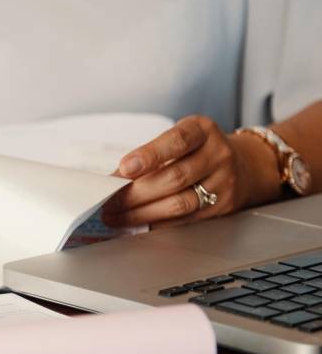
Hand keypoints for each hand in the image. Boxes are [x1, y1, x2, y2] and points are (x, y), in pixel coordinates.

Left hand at [102, 115, 277, 228]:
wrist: (245, 165)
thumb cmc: (198, 150)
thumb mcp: (178, 139)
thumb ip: (149, 155)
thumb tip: (113, 180)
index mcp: (202, 130)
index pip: (177, 141)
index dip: (150, 154)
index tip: (125, 167)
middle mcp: (217, 154)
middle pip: (174, 177)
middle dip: (136, 193)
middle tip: (108, 202)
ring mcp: (223, 183)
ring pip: (179, 203)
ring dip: (142, 213)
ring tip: (116, 216)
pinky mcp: (222, 208)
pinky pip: (185, 220)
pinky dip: (157, 223)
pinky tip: (137, 224)